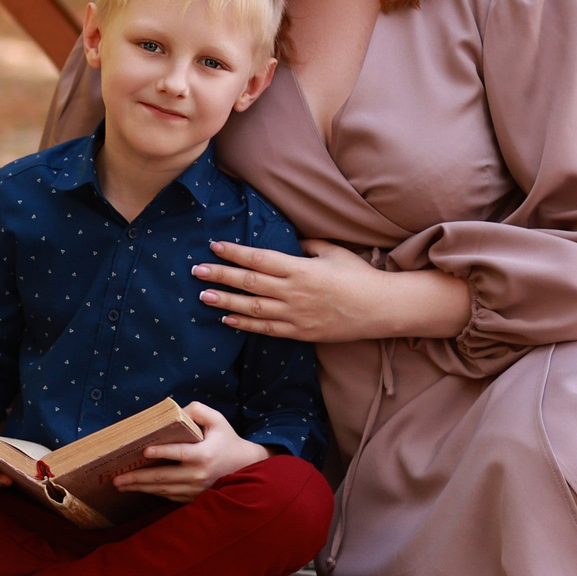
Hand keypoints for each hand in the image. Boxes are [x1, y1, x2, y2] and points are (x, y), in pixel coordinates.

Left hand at [110, 402, 266, 502]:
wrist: (245, 466)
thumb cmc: (227, 440)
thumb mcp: (217, 420)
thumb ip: (197, 410)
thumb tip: (176, 412)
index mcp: (204, 454)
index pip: (180, 454)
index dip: (163, 452)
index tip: (145, 451)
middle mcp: (199, 475)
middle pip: (164, 478)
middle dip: (138, 478)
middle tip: (117, 478)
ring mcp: (196, 489)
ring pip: (163, 490)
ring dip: (140, 488)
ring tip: (121, 485)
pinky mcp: (194, 497)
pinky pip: (169, 496)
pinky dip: (152, 493)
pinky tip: (138, 489)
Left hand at [192, 238, 471, 343]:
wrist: (380, 309)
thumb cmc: (358, 275)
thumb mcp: (333, 251)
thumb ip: (306, 245)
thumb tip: (285, 242)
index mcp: (301, 268)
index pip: (260, 258)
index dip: (235, 252)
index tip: (215, 245)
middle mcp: (294, 292)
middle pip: (250, 282)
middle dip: (221, 275)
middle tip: (196, 271)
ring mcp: (295, 315)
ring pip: (252, 308)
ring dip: (226, 301)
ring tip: (203, 295)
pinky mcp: (299, 332)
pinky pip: (266, 329)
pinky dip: (245, 324)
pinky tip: (227, 318)